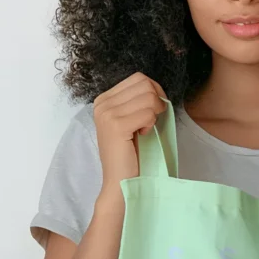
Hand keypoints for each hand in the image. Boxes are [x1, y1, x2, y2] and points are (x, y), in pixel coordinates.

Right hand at [92, 72, 167, 203]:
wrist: (120, 180)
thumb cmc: (130, 152)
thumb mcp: (131, 120)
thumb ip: (137, 101)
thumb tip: (156, 87)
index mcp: (104, 99)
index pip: (139, 78)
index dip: (154, 93)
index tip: (152, 113)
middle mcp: (102, 103)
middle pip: (145, 84)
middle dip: (156, 102)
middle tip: (150, 122)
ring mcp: (107, 114)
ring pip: (149, 97)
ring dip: (153, 115)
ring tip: (143, 130)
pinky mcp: (116, 126)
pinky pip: (148, 113)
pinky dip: (151, 124)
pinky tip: (142, 135)